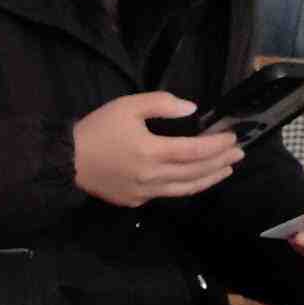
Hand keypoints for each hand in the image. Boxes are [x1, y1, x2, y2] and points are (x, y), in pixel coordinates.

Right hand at [73, 93, 242, 207]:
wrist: (65, 160)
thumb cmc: (96, 130)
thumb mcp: (127, 106)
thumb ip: (161, 103)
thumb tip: (191, 109)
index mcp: (152, 151)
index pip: (195, 150)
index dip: (217, 144)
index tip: (232, 137)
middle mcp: (153, 176)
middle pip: (196, 172)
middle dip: (220, 161)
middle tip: (239, 153)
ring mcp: (144, 192)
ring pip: (185, 189)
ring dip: (209, 179)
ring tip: (225, 170)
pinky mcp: (134, 200)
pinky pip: (166, 195)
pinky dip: (185, 187)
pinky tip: (191, 180)